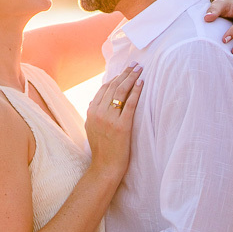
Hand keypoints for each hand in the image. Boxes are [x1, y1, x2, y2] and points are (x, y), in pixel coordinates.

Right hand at [85, 64, 143, 179]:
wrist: (105, 167)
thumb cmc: (102, 150)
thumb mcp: (91, 129)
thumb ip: (92, 114)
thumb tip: (93, 101)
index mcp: (91, 112)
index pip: (104, 89)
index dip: (115, 78)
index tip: (124, 70)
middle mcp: (98, 113)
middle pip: (113, 87)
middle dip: (125, 73)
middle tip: (135, 64)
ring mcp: (109, 120)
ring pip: (120, 92)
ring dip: (131, 78)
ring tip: (140, 69)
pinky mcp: (121, 127)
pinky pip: (130, 104)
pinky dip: (136, 91)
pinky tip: (142, 83)